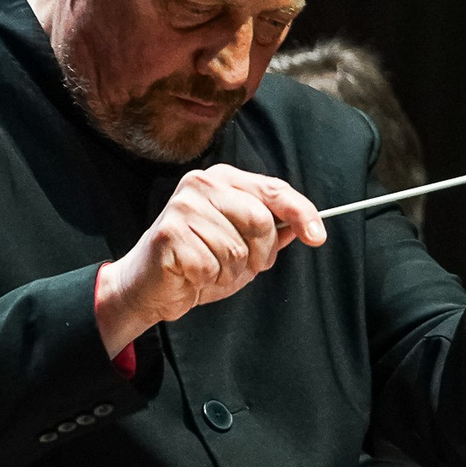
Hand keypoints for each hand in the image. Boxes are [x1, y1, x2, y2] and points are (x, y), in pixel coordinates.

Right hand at [94, 165, 323, 354]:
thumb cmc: (199, 262)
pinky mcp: (168, 233)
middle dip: (261, 254)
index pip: (274, 189)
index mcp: (223, 180)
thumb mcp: (244, 247)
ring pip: (236, 248)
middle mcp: (202, 184)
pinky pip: (211, 266)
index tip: (318, 237)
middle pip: (260, 221)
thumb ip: (273, 232)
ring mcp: (182, 206)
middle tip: (246, 266)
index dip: (301, 212)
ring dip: (231, 271)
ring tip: (212, 269)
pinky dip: (209, 280)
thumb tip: (305, 225)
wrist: (148, 287)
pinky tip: (192, 275)